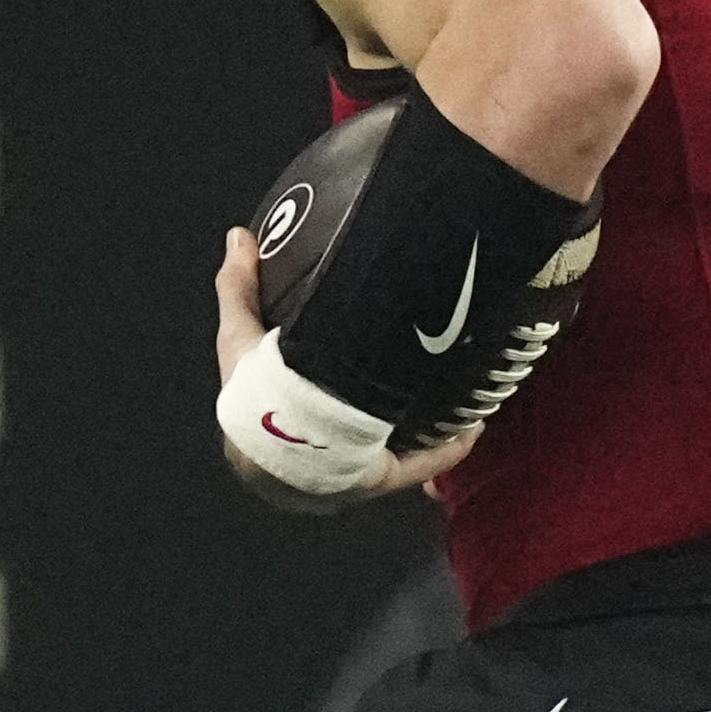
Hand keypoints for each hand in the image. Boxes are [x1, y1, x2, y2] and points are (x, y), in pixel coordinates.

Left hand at [212, 228, 468, 508]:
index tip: (360, 351)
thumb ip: (238, 288)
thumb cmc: (255, 396)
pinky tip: (472, 424)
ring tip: (451, 384)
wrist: (278, 448)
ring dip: (424, 424)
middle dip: (387, 401)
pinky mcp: (385, 476)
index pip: (318, 403)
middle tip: (417, 357)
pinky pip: (427, 462)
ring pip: (398, 444)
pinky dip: (450, 447)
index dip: (335, 382)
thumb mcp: (238, 332)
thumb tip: (239, 235)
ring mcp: (356, 465)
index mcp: (291, 421)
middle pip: (364, 423)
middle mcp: (325, 446)